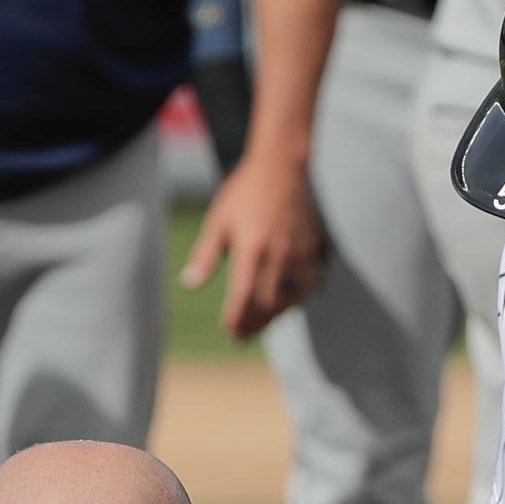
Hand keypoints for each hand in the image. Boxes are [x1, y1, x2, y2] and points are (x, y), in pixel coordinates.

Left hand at [180, 148, 322, 341]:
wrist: (282, 166)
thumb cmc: (244, 193)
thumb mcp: (218, 221)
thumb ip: (205, 256)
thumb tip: (189, 285)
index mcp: (252, 248)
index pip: (243, 295)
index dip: (236, 318)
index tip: (229, 331)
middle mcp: (278, 253)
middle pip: (267, 302)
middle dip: (254, 322)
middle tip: (241, 337)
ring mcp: (300, 252)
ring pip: (291, 297)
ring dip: (275, 314)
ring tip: (260, 324)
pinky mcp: (315, 249)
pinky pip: (309, 284)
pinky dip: (297, 298)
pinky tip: (286, 301)